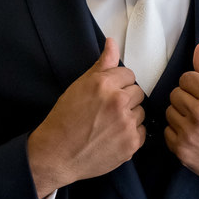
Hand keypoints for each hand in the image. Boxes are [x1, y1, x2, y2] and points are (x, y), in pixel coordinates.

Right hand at [27, 38, 145, 197]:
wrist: (56, 156)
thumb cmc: (64, 120)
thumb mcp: (79, 87)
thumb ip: (101, 65)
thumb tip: (112, 42)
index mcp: (103, 84)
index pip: (128, 74)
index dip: (117, 84)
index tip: (106, 94)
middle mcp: (118, 101)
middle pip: (137, 92)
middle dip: (125, 99)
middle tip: (106, 111)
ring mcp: (126, 123)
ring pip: (141, 112)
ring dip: (130, 116)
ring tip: (108, 125)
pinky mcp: (132, 143)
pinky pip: (142, 131)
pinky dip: (131, 134)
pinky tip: (113, 137)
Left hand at [165, 42, 198, 189]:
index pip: (186, 78)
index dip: (195, 85)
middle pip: (175, 94)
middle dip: (187, 99)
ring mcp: (189, 133)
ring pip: (169, 112)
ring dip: (181, 116)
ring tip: (197, 123)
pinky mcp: (182, 150)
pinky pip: (167, 132)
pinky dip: (177, 133)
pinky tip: (192, 136)